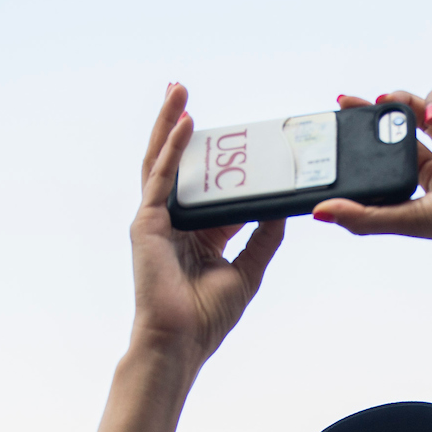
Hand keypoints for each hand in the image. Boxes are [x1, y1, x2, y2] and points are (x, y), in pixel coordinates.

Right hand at [129, 83, 283, 369]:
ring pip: (162, 160)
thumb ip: (264, 237)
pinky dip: (173, 148)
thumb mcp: (250, 270)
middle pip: (179, 163)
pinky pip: (161, 176)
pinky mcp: (147, 222)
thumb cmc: (208, 317)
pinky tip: (183, 121)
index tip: (237, 130)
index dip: (224, 158)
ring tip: (176, 89)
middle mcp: (177, 222)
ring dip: (169, 123)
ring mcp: (158, 220)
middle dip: (180, 125)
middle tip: (185, 91)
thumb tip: (284, 209)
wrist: (181, 341)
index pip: (213, 186)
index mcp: (201, 235)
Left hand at [313, 85, 431, 262]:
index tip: (347, 104)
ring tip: (423, 116)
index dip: (376, 123)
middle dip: (397, 104)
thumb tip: (318, 213)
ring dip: (430, 101)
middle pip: (421, 115)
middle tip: (377, 99)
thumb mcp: (404, 218)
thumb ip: (362, 216)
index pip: (400, 141)